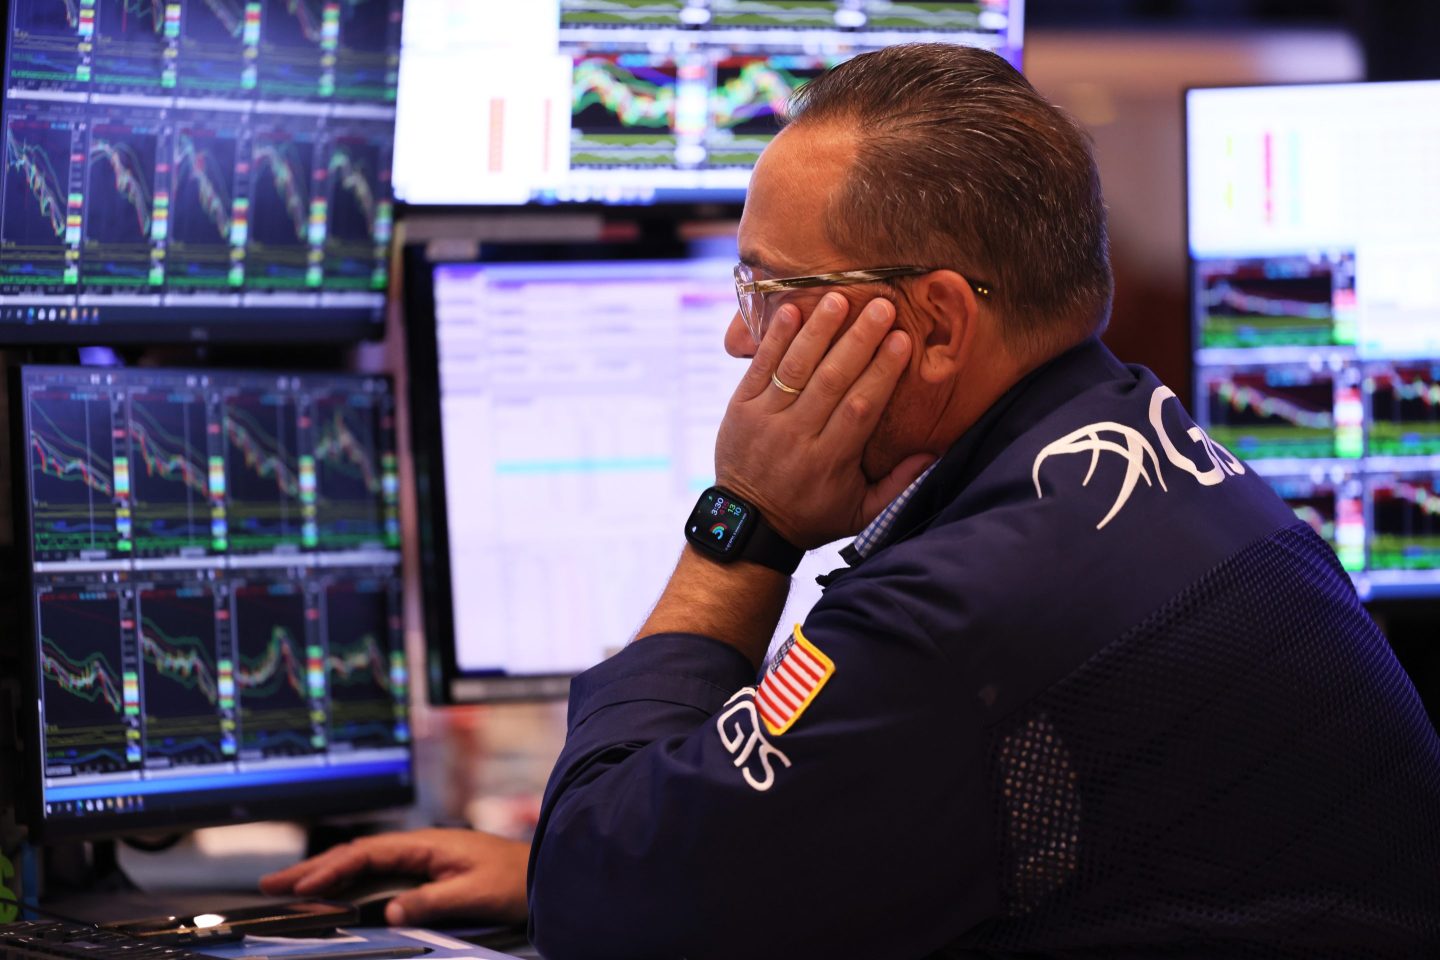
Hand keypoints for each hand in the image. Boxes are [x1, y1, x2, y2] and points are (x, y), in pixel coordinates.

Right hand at [258, 828, 528, 926]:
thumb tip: (390, 909)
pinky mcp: (431, 871)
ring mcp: (425, 857)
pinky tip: (336, 888)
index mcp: (429, 843)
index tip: (300, 886)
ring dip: (328, 873)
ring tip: (291, 885)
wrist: (549, 873)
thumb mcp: (474, 892)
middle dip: (314, 867)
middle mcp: (423, 846)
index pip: (367, 852)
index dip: (330, 869)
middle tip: (272, 882)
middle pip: (358, 853)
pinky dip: (352, 879)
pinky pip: (381, 872)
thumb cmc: (518, 879)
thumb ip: (431, 900)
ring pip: (366, 862)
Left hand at [714, 292, 934, 548]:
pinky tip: (791, 308)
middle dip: (859, 340)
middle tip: (882, 306)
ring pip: (796, 367)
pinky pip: (759, 367)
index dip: (882, 371)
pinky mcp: (739, 408)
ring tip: (840, 297)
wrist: (748, 525)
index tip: (902, 340)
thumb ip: (897, 486)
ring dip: (819, 330)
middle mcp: (798, 435)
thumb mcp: (859, 514)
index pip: (860, 407)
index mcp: (830, 460)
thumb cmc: (812, 515)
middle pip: (832, 379)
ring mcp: (765, 419)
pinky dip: (775, 338)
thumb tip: (934, 453)